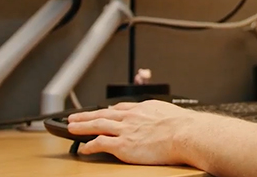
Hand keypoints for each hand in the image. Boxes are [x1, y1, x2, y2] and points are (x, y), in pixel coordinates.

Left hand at [66, 100, 191, 164]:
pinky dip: (90, 145)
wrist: (185, 133)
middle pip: (103, 113)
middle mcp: (131, 117)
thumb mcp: (169, 113)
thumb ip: (160, 115)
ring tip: (71, 127)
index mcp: (142, 108)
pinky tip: (84, 147)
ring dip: (82, 126)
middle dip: (87, 115)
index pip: (119, 108)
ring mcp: (125, 130)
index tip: (101, 111)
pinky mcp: (123, 145)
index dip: (107, 110)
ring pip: (97, 125)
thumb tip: (164, 119)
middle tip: (74, 117)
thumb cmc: (183, 126)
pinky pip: (101, 143)